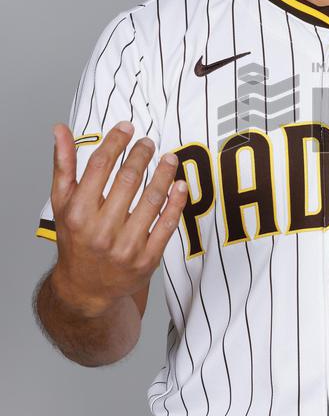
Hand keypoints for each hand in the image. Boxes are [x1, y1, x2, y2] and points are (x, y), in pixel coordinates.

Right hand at [50, 121, 187, 310]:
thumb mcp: (62, 204)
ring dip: (164, 174)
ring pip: (152, 200)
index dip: (116, 142)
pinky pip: (167, 225)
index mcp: (78, 214)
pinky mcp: (147, 259)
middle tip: (149, 143)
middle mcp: (101, 231)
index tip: (127, 127)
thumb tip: (61, 130)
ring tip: (169, 158)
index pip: (99, 167)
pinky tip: (180, 185)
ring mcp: (126, 247)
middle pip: (128, 180)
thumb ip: (64, 166)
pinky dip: (177, 202)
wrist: (86, 288)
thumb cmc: (75, 239)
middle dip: (142, 155)